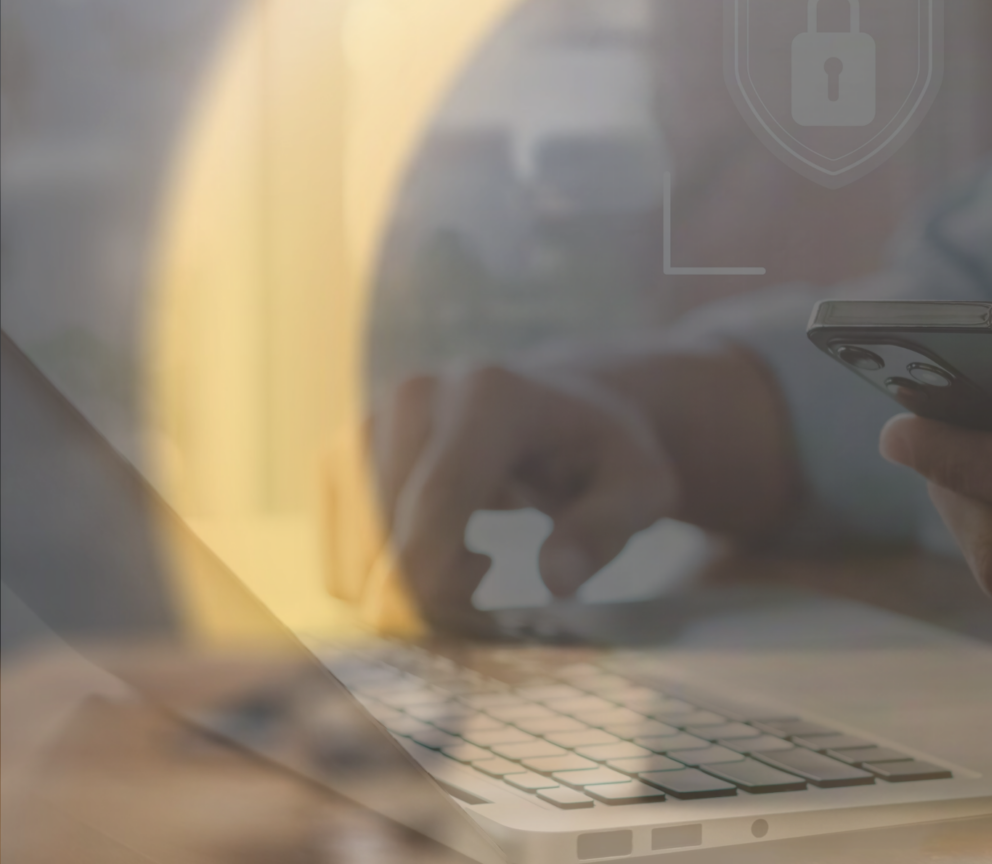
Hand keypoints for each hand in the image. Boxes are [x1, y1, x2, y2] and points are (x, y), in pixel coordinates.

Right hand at [359, 344, 798, 630]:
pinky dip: (383, 583)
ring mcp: (367, 421)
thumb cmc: (605, 455)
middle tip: (501, 588)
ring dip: (410, 592)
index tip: (490, 609)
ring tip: (481, 561)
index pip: (436, 506)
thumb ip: (607, 528)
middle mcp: (415, 394)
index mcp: (489, 394)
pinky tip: (441, 554)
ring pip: (356, 560)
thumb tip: (557, 580)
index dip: (444, 583)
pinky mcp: (340, 456)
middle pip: (389, 539)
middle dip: (437, 595)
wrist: (561, 408)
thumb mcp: (641, 486)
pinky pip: (339, 561)